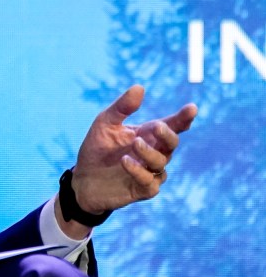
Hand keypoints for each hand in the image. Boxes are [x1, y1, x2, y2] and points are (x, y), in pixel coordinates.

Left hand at [70, 85, 196, 217]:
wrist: (84, 179)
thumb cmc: (97, 149)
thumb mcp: (105, 123)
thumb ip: (122, 107)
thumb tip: (139, 87)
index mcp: (147, 134)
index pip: (171, 125)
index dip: (183, 118)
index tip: (192, 108)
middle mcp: (153, 152)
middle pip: (172, 143)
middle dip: (167, 134)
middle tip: (156, 127)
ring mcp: (150, 172)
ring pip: (161, 162)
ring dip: (149, 152)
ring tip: (135, 143)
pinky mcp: (143, 190)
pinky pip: (150, 181)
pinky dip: (139, 171)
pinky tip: (126, 161)